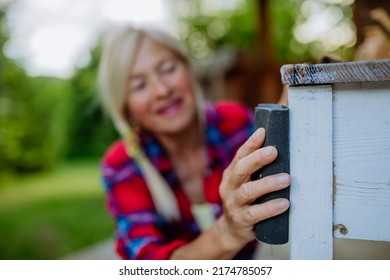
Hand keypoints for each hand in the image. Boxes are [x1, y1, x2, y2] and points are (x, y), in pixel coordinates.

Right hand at [218, 128, 289, 247]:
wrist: (231, 230)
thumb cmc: (245, 201)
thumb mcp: (245, 183)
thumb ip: (256, 170)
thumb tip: (278, 148)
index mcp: (231, 174)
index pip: (240, 155)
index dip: (250, 143)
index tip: (263, 132)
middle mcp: (229, 186)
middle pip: (240, 169)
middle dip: (257, 159)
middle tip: (274, 151)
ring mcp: (233, 204)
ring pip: (248, 191)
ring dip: (268, 184)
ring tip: (286, 179)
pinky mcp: (241, 220)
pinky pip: (255, 213)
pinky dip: (270, 208)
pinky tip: (284, 203)